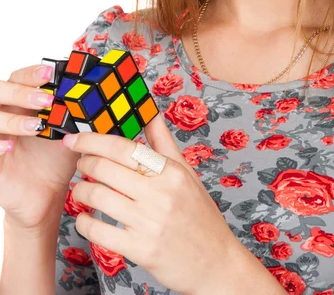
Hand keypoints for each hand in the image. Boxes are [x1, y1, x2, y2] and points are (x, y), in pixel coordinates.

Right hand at [0, 64, 80, 228]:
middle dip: (22, 92)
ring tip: (36, 127)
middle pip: (0, 91)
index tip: (50, 72)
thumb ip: (77, 111)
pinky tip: (10, 147)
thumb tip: (99, 89)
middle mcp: (6, 115)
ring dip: (13, 119)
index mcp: (22, 103)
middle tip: (45, 99)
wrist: (46, 194)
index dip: (31, 74)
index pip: (19, 78)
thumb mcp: (70, 130)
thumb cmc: (55, 159)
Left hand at [63, 112, 239, 294]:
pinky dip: (84, 222)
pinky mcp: (141, 249)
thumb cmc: (200, 216)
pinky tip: (86, 218)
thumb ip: (164, 143)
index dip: (93, 140)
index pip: (124, 147)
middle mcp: (161, 194)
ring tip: (81, 190)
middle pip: (105, 168)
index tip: (75, 139)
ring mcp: (150, 223)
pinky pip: (98, 231)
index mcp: (171, 172)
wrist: (216, 262)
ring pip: (97, 196)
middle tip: (81, 163)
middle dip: (84, 162)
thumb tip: (151, 113)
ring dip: (80, 191)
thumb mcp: (187, 174)